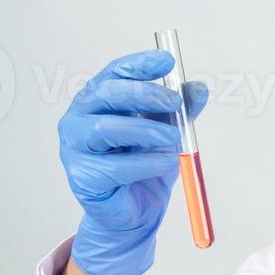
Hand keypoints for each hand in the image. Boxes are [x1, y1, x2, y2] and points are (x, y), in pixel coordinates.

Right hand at [59, 49, 208, 274]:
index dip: (139, 64)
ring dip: (145, 130)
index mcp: (98, 101)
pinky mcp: (83, 178)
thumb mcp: (167, 133)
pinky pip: (115, 167)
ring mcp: (75, 148)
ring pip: (106, 129)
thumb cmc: (143, 167)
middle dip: (143, 94)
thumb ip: (180, 111)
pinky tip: (165, 162)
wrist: (135, 213)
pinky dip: (145, 163)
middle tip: (174, 101)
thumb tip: (199, 88)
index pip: (114, 73)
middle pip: (106, 94)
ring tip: (173, 138)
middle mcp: (80, 119)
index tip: (167, 61)